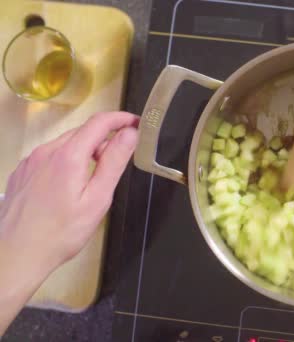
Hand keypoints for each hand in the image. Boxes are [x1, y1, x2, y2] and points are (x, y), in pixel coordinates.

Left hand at [0, 111, 138, 276]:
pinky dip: (66, 161)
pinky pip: (49, 157)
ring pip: (65, 144)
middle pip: (82, 132)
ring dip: (85, 151)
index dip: (121, 119)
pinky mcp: (21, 173)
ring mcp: (30, 162)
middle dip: (104, 139)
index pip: (99, 123)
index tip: (136, 123)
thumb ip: (114, 162)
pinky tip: (69, 186)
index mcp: (68, 156)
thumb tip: (129, 134)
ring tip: (93, 180)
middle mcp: (46, 152)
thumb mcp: (98, 199)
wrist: (17, 255)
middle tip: (118, 160)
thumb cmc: (61, 233)